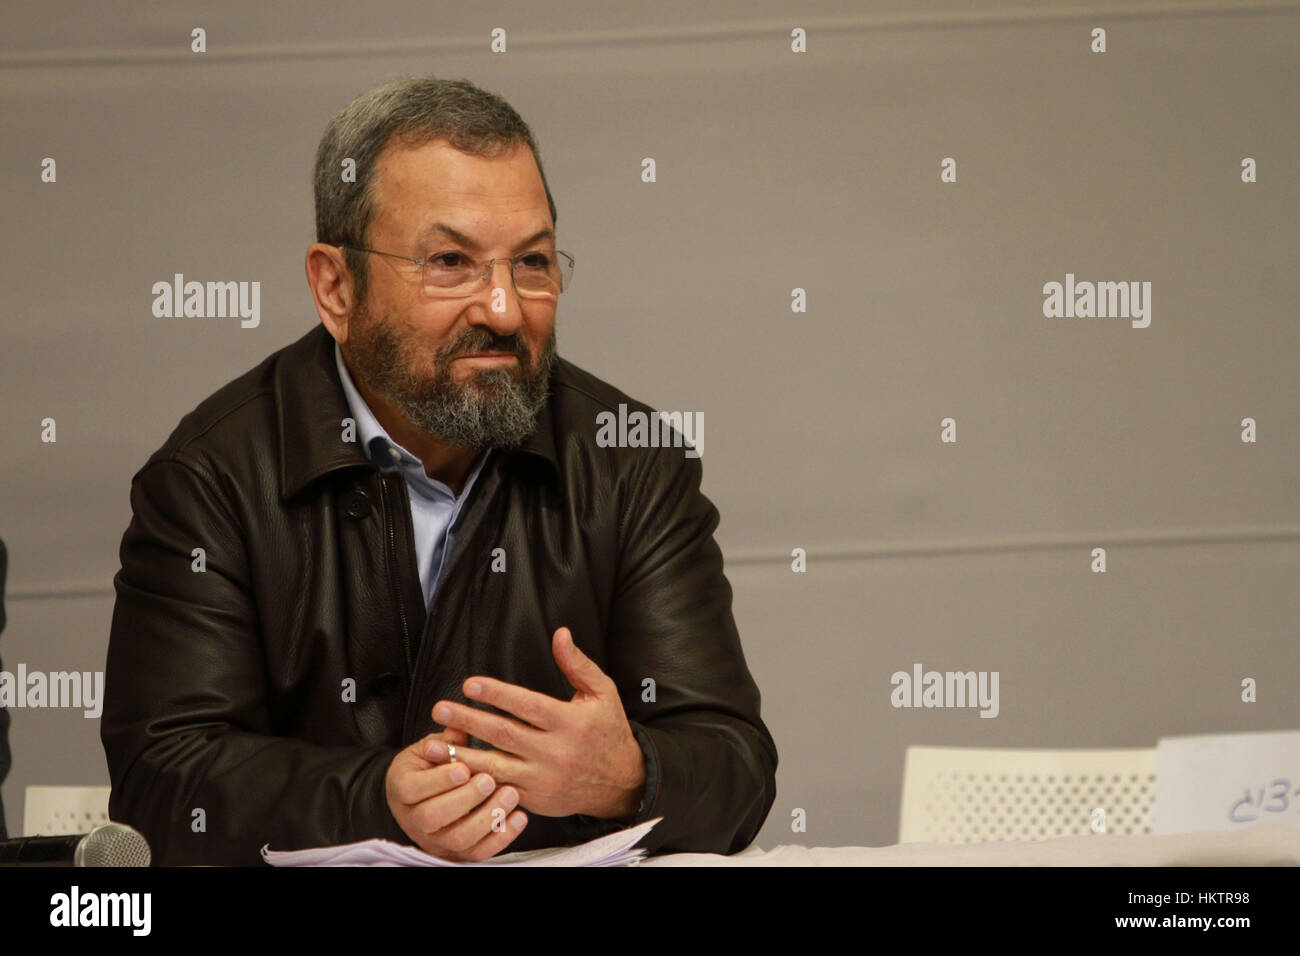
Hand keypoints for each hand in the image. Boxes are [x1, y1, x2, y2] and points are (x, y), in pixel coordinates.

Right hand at [384, 727, 528, 860]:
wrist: (424, 797)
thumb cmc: (429, 766)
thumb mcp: (430, 748)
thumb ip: (446, 740)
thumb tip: (457, 728)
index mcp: (402, 789)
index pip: (412, 789)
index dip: (438, 780)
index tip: (464, 768)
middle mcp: (414, 820)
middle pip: (433, 817)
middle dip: (465, 798)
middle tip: (489, 780)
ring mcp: (435, 840)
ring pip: (458, 839)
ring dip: (487, 817)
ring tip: (511, 794)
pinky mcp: (457, 853)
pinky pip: (478, 853)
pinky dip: (501, 837)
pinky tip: (519, 817)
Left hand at [432, 626, 646, 819]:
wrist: (620, 783)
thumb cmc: (607, 730)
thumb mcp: (602, 692)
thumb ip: (578, 664)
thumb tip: (560, 634)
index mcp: (570, 723)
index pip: (527, 706)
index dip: (497, 694)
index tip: (469, 684)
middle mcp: (555, 752)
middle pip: (505, 735)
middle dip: (469, 722)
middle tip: (440, 709)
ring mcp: (544, 779)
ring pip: (496, 767)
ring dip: (463, 756)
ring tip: (433, 745)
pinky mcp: (535, 799)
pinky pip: (500, 791)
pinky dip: (475, 783)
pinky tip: (452, 774)